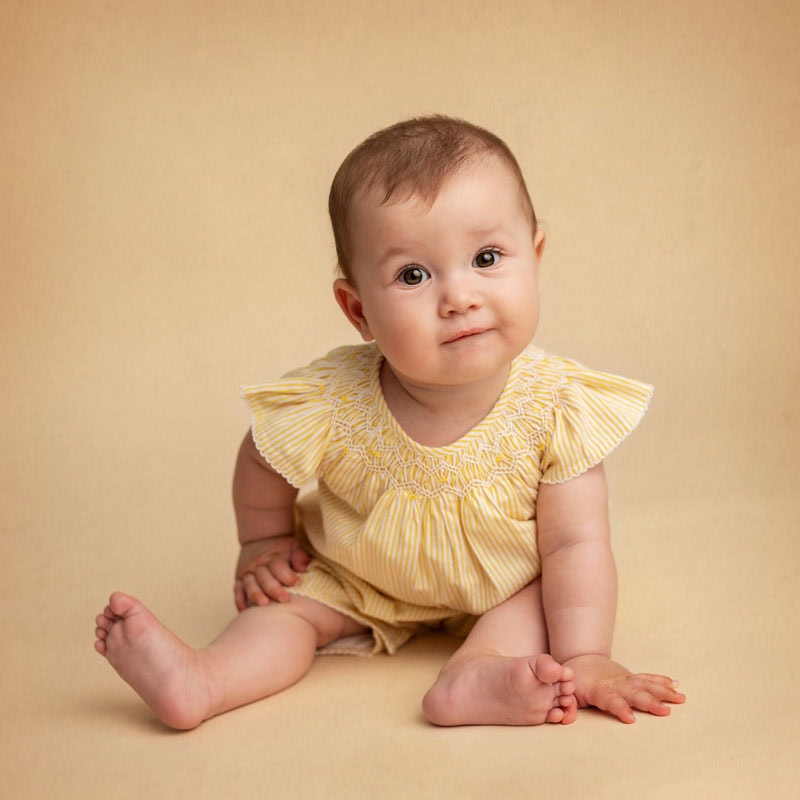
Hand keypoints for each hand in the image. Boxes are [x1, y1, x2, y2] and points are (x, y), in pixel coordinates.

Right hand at [234, 535, 310, 610]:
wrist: (259, 540)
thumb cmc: (282, 548)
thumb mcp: (293, 546)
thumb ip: (299, 555)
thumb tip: (304, 568)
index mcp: (273, 557)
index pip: (278, 566)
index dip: (287, 575)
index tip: (298, 583)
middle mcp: (258, 565)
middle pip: (264, 577)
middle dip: (274, 589)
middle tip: (285, 599)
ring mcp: (247, 573)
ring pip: (250, 585)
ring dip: (256, 595)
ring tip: (264, 605)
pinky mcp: (239, 580)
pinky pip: (237, 591)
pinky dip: (240, 602)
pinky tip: (245, 611)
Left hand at [563, 654, 685, 723]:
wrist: (581, 659)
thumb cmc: (573, 681)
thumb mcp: (566, 692)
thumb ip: (567, 704)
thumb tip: (566, 717)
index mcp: (598, 689)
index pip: (610, 699)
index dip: (620, 708)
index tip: (631, 719)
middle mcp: (615, 683)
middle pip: (633, 692)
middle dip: (649, 701)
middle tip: (665, 711)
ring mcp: (625, 678)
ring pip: (645, 684)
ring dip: (663, 691)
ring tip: (680, 698)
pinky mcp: (631, 677)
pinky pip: (648, 678)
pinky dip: (661, 681)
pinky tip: (676, 685)